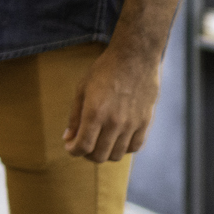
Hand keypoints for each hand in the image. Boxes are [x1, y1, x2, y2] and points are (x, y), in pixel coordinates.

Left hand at [63, 45, 162, 161]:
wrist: (134, 58)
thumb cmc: (104, 70)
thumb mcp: (82, 90)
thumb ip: (74, 117)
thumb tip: (68, 139)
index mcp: (95, 113)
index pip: (83, 147)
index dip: (73, 151)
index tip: (70, 147)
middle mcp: (114, 122)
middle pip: (99, 155)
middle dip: (86, 154)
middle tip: (83, 145)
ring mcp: (132, 124)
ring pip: (117, 155)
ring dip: (105, 153)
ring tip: (99, 143)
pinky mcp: (145, 122)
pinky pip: (134, 147)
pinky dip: (123, 149)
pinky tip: (116, 139)